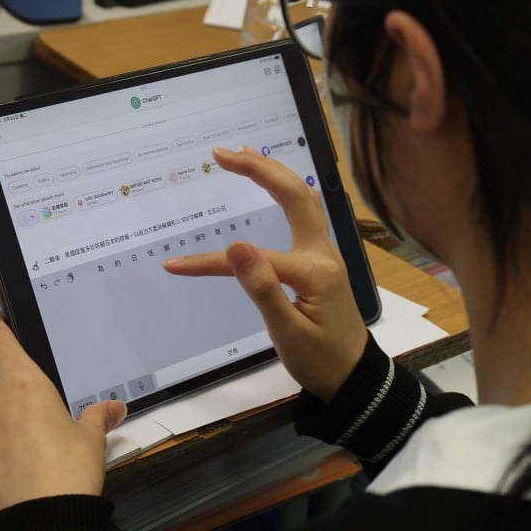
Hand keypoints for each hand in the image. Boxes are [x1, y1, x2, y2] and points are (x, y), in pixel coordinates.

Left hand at [0, 312, 126, 514]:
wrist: (42, 514)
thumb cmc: (69, 467)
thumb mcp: (91, 437)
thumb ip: (97, 415)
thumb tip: (112, 407)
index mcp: (26, 383)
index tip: (0, 319)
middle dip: (3, 368)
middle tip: (24, 380)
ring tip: (11, 412)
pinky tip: (2, 441)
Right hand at [164, 146, 367, 402]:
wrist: (355, 378)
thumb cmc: (322, 362)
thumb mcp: (289, 333)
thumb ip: (263, 288)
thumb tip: (236, 245)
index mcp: (313, 271)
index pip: (252, 259)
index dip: (210, 261)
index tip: (175, 266)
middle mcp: (323, 253)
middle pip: (295, 195)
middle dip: (259, 169)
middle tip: (223, 152)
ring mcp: (326, 254)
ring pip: (304, 199)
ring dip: (276, 173)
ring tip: (245, 154)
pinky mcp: (322, 261)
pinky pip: (306, 214)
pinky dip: (287, 191)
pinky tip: (274, 186)